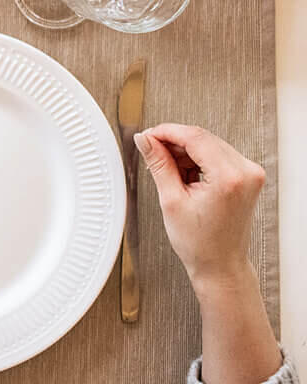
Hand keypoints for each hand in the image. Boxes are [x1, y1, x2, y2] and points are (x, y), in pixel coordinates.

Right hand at [137, 123, 264, 285]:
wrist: (221, 265)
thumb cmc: (201, 243)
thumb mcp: (171, 200)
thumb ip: (159, 163)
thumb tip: (145, 140)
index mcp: (230, 178)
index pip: (195, 137)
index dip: (166, 132)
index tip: (148, 135)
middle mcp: (246, 172)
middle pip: (203, 138)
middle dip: (174, 142)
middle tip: (152, 152)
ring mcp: (250, 174)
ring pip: (209, 144)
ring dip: (185, 151)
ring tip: (169, 171)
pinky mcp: (248, 177)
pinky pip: (218, 155)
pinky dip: (198, 159)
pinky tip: (185, 175)